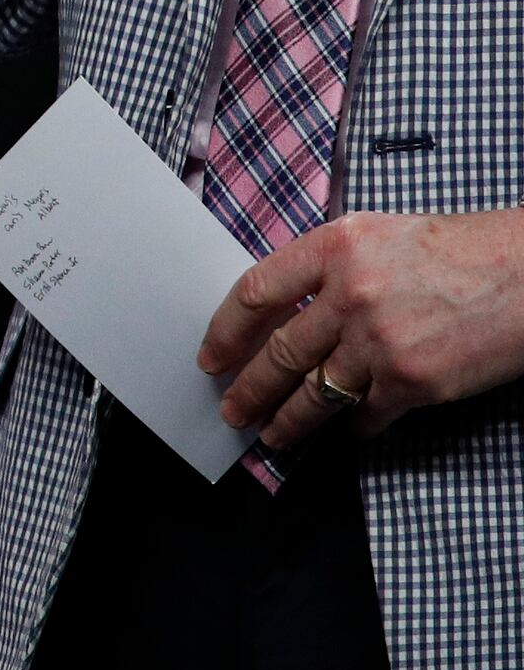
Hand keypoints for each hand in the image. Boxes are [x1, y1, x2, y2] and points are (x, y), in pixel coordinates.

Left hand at [202, 207, 523, 447]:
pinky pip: (365, 413)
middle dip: (248, 388)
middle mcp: (350, 293)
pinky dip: (351, 426)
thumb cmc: (458, 250)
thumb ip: (328, 266)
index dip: (224, 331)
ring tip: (272, 435)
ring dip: (289, 420)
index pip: (255, 292)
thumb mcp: (378, 235)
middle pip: (279, 351)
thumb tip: (283, 308)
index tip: (211, 356)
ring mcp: (380, 341)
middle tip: (231, 410)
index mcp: (335, 247)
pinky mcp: (414, 381)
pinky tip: (343, 431)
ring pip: (315, 392)